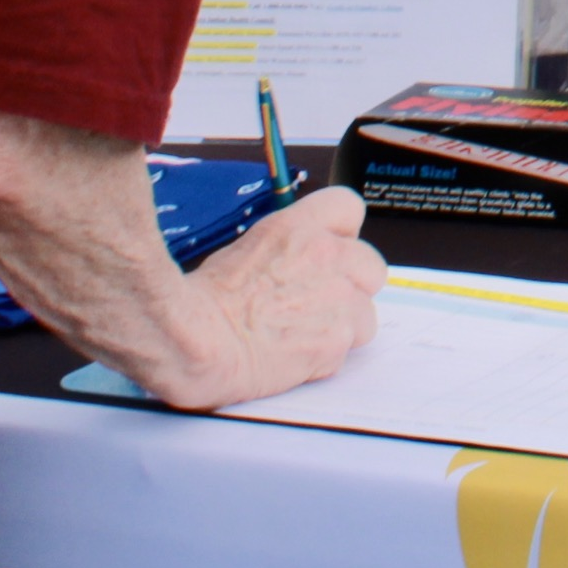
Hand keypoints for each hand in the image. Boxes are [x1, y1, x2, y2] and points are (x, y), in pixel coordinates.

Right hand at [153, 188, 384, 409]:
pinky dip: (324, 358)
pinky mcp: (335, 341)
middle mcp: (328, 256)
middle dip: (350, 286)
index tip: (330, 254)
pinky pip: (345, 351)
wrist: (195, 342)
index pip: (349, 209)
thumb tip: (304, 259)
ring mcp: (338, 299)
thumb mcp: (250, 248)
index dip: (341, 235)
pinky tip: (292, 356)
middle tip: (317, 303)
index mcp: (302, 227)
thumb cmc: (205, 301)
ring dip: (341, 326)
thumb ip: (292, 247)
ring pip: (365, 314)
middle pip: (371, 267)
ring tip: (301, 335)